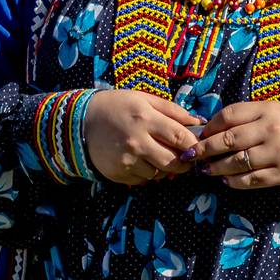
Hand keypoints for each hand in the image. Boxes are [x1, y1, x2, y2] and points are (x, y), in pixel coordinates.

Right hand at [84, 90, 201, 184]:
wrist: (80, 122)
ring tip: (159, 156)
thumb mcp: (144, 99)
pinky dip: (147, 173)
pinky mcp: (118, 174)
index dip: (194, 144)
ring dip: (164, 168)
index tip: (198, 146)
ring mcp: (126, 160)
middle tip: (186, 158)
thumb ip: (173, 110)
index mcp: (146, 119)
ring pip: (159, 173)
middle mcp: (137, 142)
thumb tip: (199, 121)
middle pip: (174, 162)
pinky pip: (143, 180)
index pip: (181, 138)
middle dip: (185, 163)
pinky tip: (142, 161)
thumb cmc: (117, 106)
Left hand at [191, 101, 279, 188]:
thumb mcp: (278, 110)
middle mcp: (271, 130)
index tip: (200, 134)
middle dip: (204, 150)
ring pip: (235, 162)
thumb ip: (250, 117)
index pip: (229, 115)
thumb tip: (215, 129)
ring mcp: (277, 154)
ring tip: (206, 170)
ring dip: (216, 168)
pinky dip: (234, 181)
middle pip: (227, 140)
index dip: (210, 126)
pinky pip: (250, 180)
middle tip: (191, 155)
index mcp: (269, 109)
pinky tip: (226, 180)